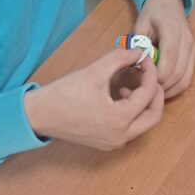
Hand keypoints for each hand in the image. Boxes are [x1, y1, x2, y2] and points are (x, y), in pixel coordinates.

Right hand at [23, 48, 163, 149]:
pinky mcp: (106, 143)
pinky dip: (131, 112)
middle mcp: (120, 136)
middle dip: (155, 93)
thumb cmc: (65, 93)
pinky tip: (118, 97)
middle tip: (148, 75)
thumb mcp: (95, 71)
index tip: (144, 59)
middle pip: (153, 115)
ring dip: (142, 103)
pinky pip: (129, 128)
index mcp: (119, 119)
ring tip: (127, 84)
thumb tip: (138, 52)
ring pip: (142, 124)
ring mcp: (113, 143)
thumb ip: (120, 58)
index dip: (150, 73)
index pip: (148, 94)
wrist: (40, 114)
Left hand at [134, 0, 194, 97]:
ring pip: (186, 78)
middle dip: (162, 84)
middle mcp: (187, 41)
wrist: (169, 6)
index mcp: (173, 29)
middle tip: (146, 89)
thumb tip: (135, 64)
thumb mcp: (141, 23)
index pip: (170, 55)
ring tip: (154, 91)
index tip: (145, 79)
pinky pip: (188, 78)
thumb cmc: (153, 15)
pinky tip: (163, 88)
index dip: (159, 72)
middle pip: (179, 71)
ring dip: (170, 89)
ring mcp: (193, 50)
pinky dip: (176, 87)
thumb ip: (138, 42)